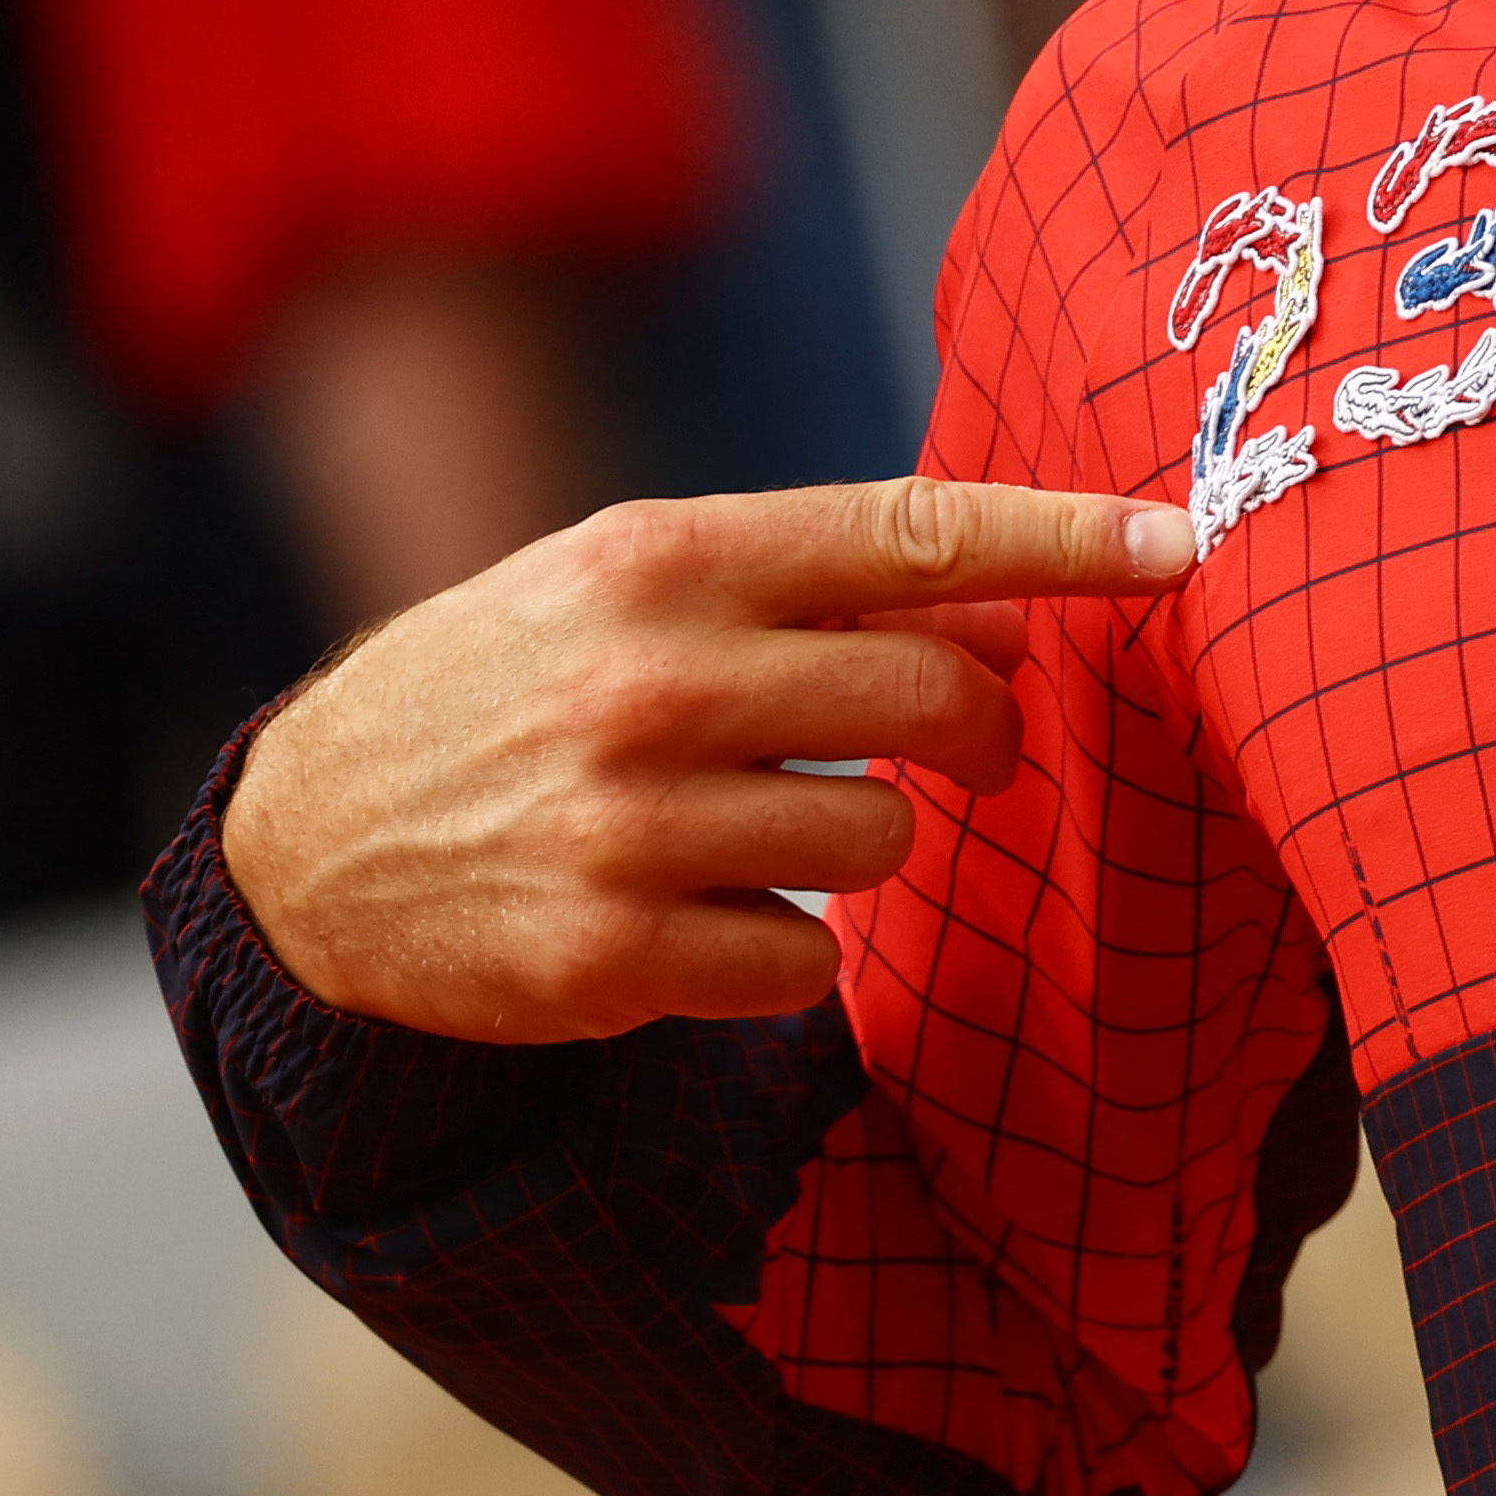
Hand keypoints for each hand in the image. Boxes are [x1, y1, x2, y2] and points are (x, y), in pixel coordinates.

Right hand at [220, 475, 1194, 1040]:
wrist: (310, 841)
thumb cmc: (516, 684)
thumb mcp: (634, 586)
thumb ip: (812, 588)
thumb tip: (1012, 609)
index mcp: (665, 557)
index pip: (910, 533)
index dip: (1062, 541)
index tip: (1184, 544)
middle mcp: (648, 679)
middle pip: (932, 698)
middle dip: (981, 729)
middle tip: (967, 747)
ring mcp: (625, 823)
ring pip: (879, 840)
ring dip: (860, 845)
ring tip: (759, 829)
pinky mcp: (609, 956)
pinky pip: (802, 962)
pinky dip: (779, 949)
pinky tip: (692, 915)